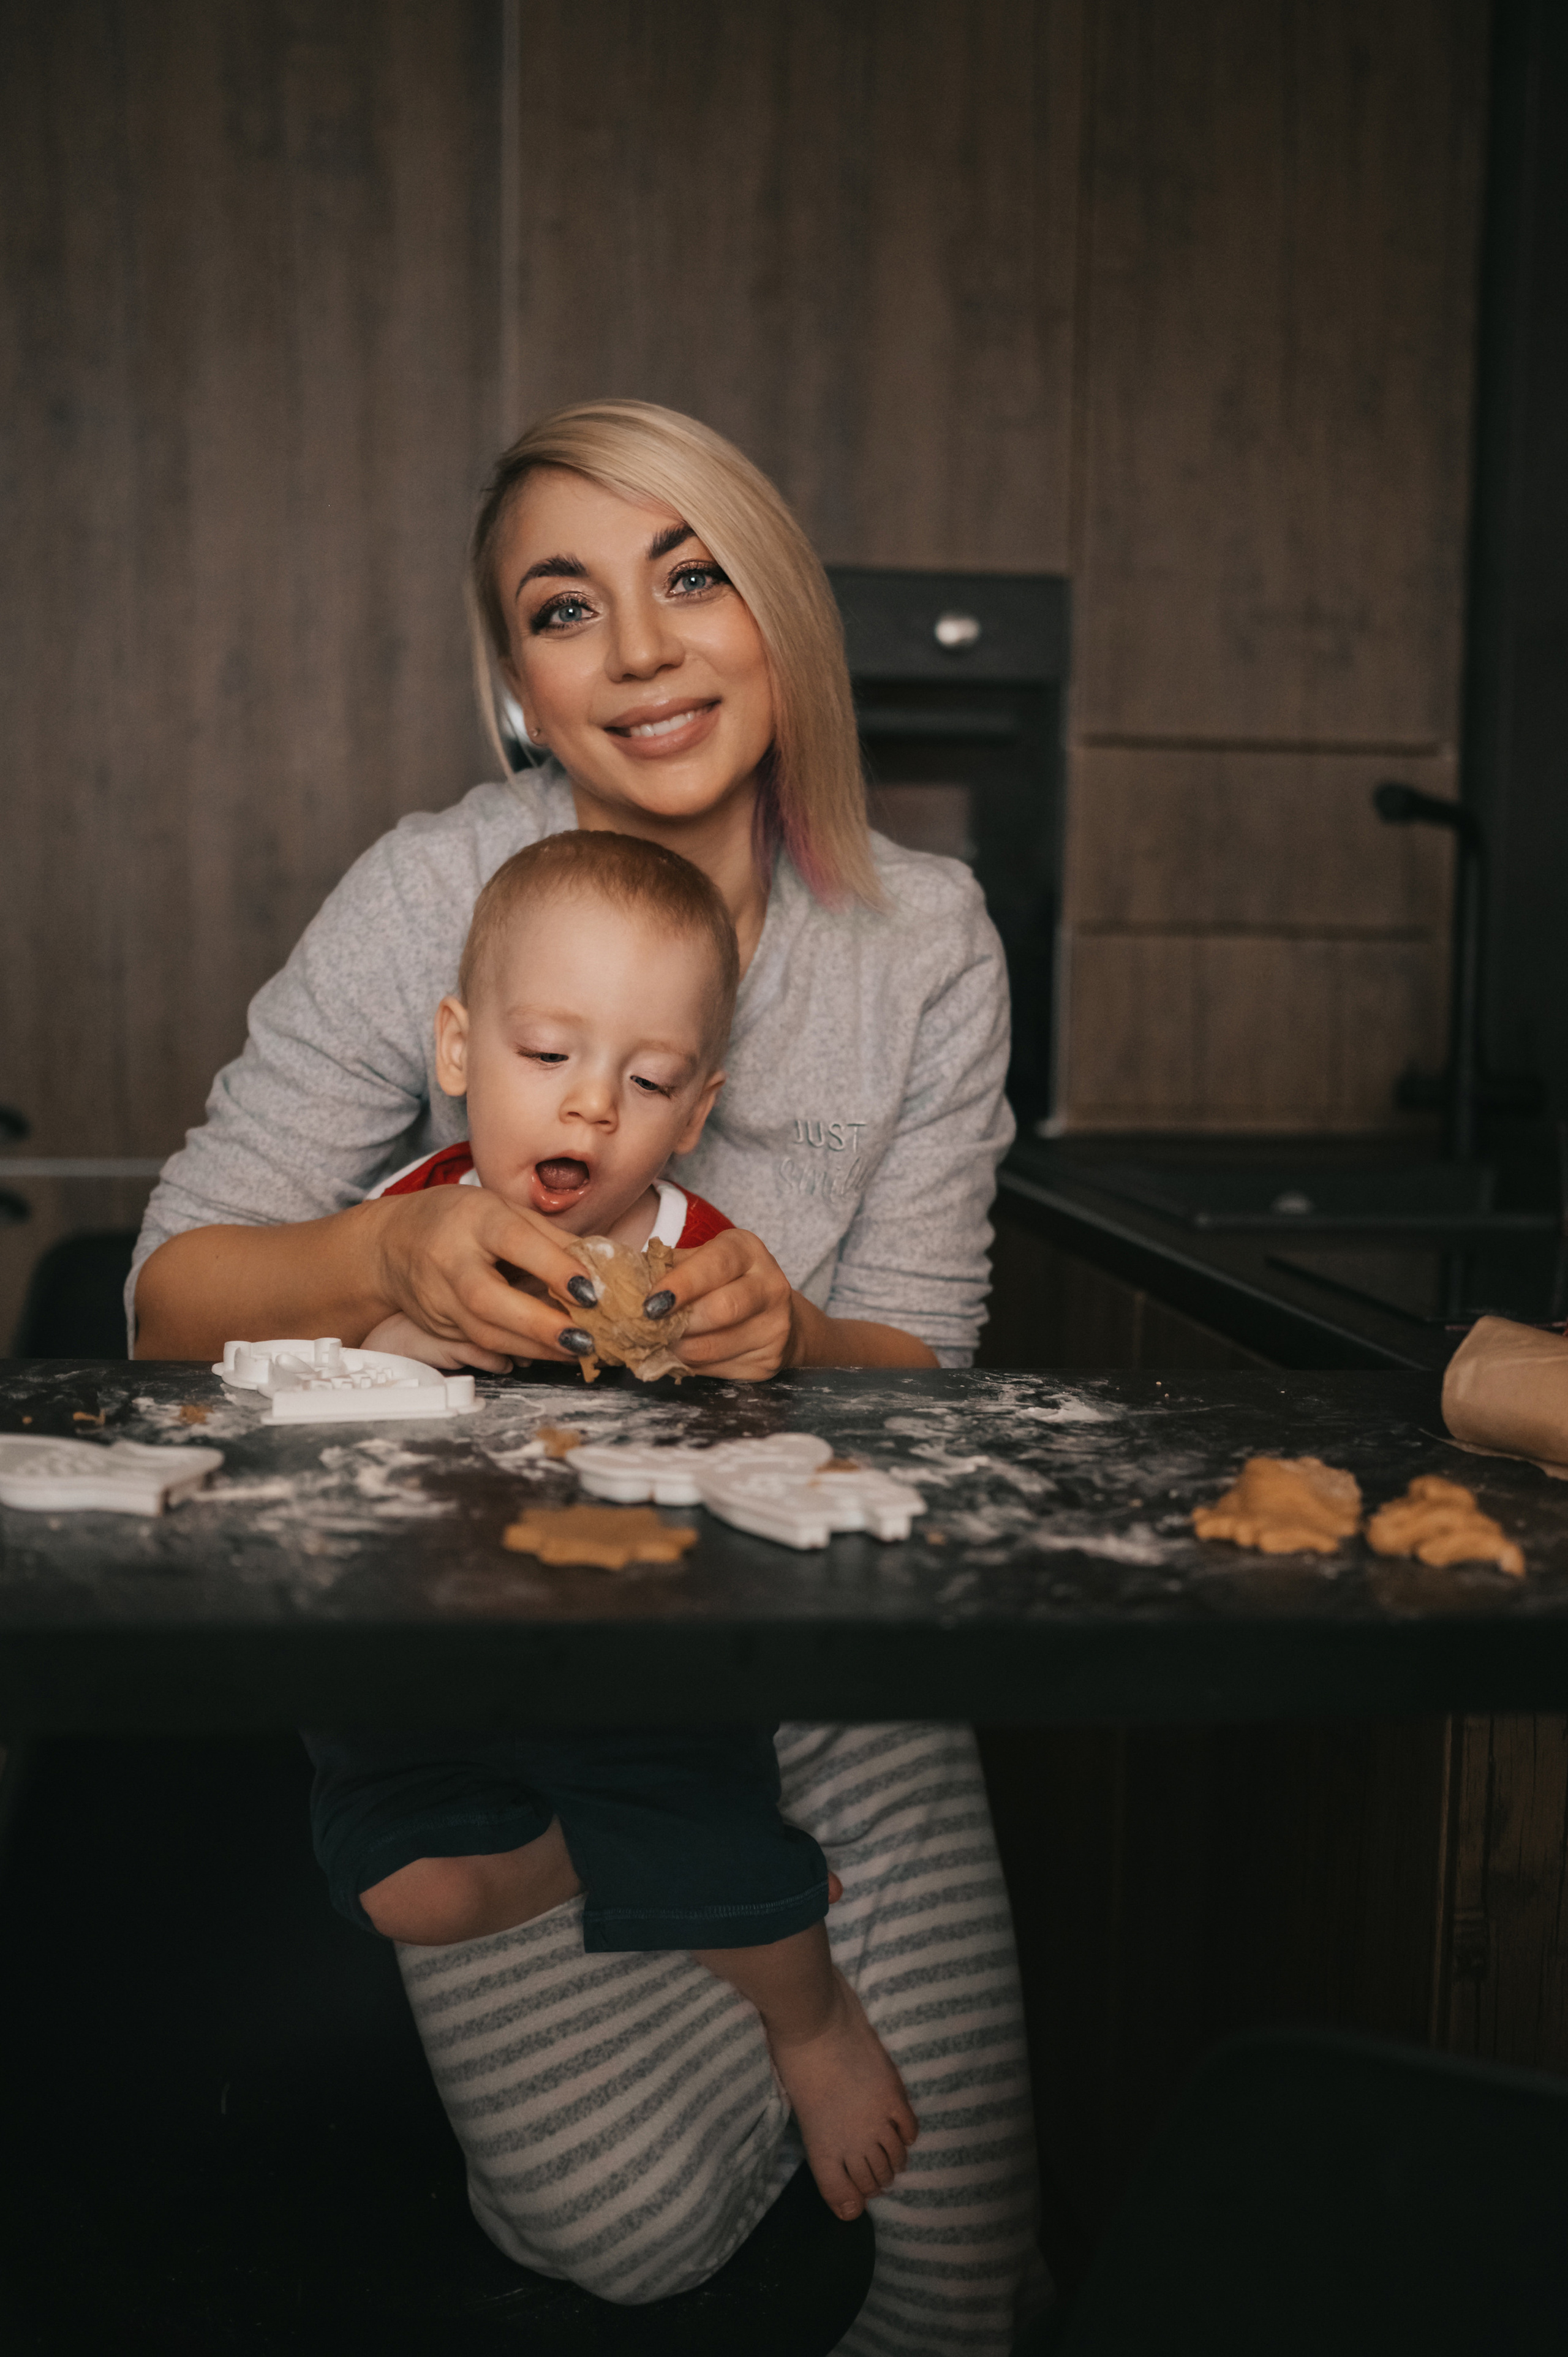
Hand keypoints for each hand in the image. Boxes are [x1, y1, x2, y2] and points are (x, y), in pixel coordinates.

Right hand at [368, 1185, 601, 1365]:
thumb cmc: (458, 1219)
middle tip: (585, 1339)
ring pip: (484, 1332)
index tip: (590, 1290)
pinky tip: (548, 1353)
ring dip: (536, 1348)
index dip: (553, 1266)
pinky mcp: (436, 1324)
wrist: (392, 1243)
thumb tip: (598, 1268)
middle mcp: (450, 1259)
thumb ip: (549, 1238)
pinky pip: (478, 1345)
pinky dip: (517, 1352)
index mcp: (474, 1219)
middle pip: (489, 1299)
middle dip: (540, 1325)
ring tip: (578, 1351)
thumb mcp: (503, 1210)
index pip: (514, 1241)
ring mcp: (438, 1297)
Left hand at [648, 1227, 802, 1381]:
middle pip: (722, 1309)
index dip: (681, 1284)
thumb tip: (624, 1284)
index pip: (715, 1265)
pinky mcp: (769, 1359)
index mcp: (746, 1250)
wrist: (772, 1313)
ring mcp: (774, 1325)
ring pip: (716, 1346)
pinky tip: (680, 1356)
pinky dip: (691, 1365)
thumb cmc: (723, 1281)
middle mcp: (769, 1284)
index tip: (651, 1303)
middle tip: (649, 1330)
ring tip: (659, 1344)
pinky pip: (720, 1369)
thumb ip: (668, 1268)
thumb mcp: (700, 1261)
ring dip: (678, 1349)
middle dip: (678, 1324)